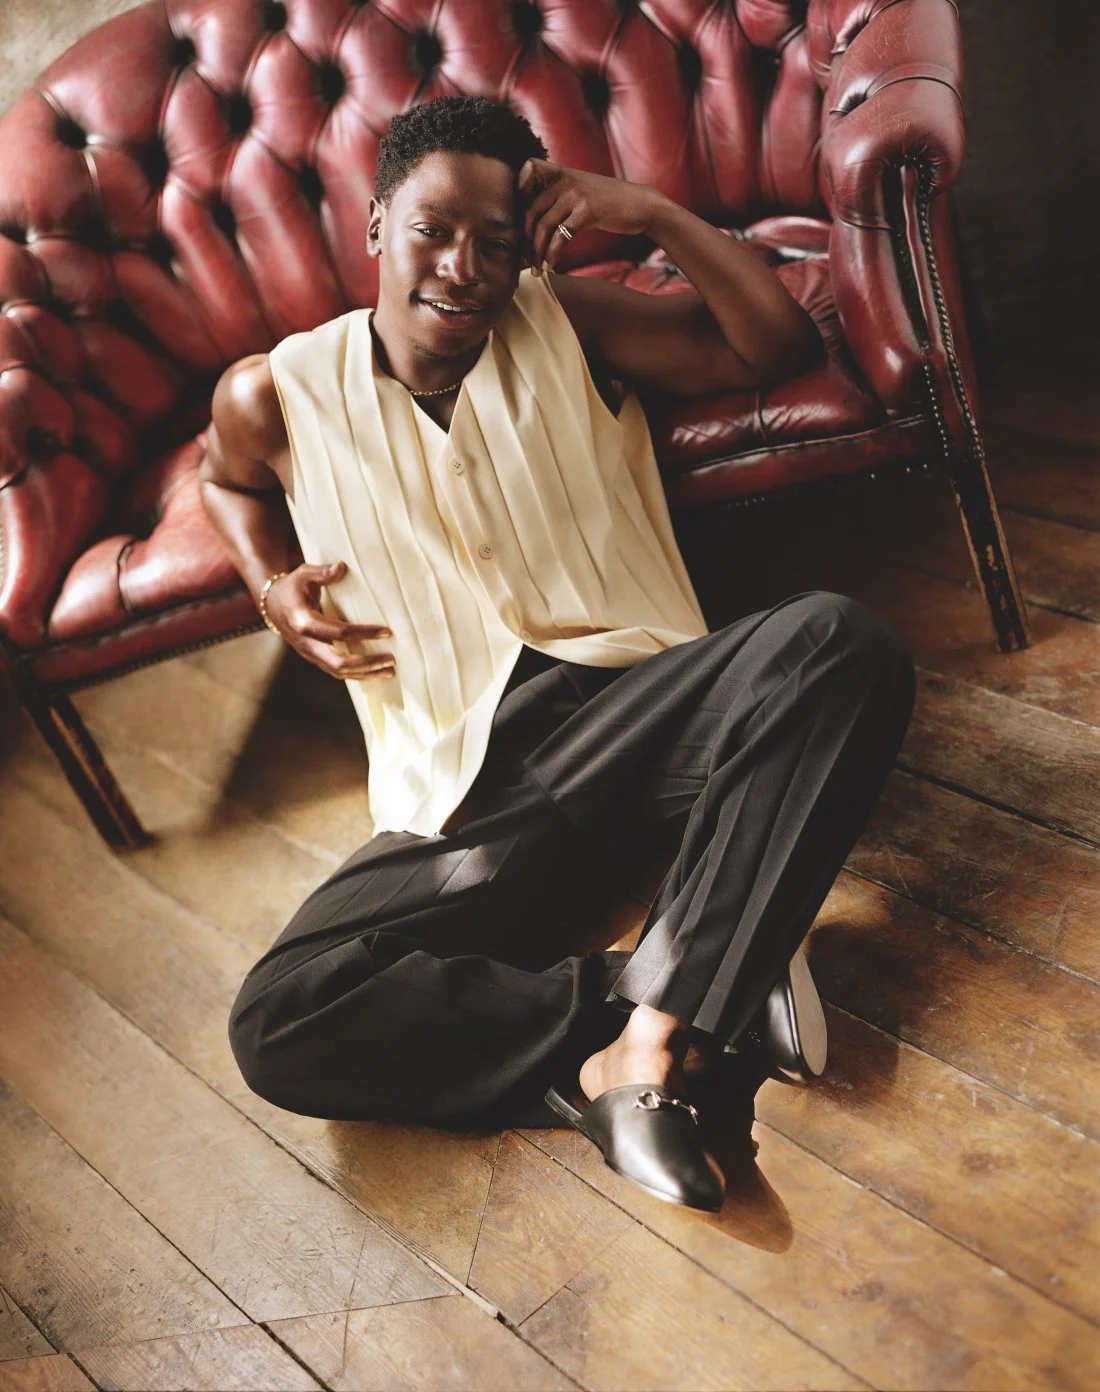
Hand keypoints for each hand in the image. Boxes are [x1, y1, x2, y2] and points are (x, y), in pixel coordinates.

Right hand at [263, 561, 396, 681]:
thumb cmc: (292, 586)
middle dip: (367, 663)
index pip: (338, 632)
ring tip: (390, 671)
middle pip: (338, 662)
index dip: (363, 633)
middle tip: (391, 659)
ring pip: (339, 672)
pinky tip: (376, 672)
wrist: (273, 604)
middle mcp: (306, 643)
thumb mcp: (303, 574)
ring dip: (366, 673)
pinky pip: (337, 671)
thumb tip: (341, 567)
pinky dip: (358, 674)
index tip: (387, 631)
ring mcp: (309, 654)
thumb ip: (322, 572)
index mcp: (303, 621)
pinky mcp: (315, 659)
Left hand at [517, 157, 659, 275]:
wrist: (642, 206)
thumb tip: (533, 222)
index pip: (530, 168)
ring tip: (536, 271)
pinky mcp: (588, 211)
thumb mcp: (583, 191)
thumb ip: (560, 197)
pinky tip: (550, 267)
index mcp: (562, 172)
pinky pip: (561, 237)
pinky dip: (552, 255)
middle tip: (525, 261)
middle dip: (525, 240)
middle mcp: (566, 179)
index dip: (519, 187)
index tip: (521, 214)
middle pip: (531, 210)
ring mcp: (577, 194)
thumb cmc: (609, 204)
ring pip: (544, 226)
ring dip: (537, 253)